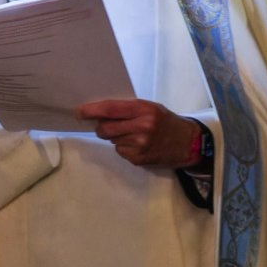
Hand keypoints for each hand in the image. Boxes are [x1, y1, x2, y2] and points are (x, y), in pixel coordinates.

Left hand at [77, 99, 199, 167]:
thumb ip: (128, 109)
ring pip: (111, 140)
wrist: (187, 143)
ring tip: (131, 134)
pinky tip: (137, 144)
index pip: (111, 109)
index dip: (92, 110)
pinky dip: (123, 147)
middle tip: (105, 124)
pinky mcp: (139, 159)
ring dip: (115, 136)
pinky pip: (120, 151)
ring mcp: (140, 145)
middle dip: (101, 126)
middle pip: (105, 128)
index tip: (79, 111)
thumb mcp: (150, 107)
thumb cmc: (165, 121)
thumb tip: (99, 113)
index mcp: (144, 110)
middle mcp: (142, 127)